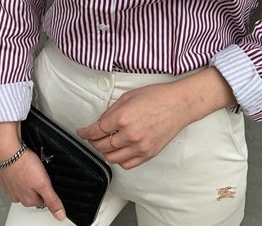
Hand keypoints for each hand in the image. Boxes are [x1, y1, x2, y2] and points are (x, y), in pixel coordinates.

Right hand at [0, 135, 66, 221]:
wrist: (6, 150)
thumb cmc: (23, 164)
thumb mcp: (43, 183)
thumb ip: (52, 200)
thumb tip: (60, 216)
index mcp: (27, 200)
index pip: (44, 201)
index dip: (48, 189)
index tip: (49, 180)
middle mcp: (17, 196)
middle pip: (34, 194)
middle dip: (39, 183)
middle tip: (41, 171)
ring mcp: (10, 187)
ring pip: (25, 185)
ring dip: (30, 177)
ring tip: (32, 166)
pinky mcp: (6, 176)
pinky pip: (17, 177)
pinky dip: (21, 171)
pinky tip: (24, 164)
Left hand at [76, 82, 191, 169]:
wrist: (179, 104)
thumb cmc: (156, 96)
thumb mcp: (129, 96)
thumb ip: (111, 111)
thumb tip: (99, 123)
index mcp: (122, 117)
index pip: (96, 131)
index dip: (85, 132)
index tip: (82, 132)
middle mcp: (129, 135)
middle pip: (101, 145)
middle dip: (94, 141)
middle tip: (93, 136)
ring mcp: (139, 147)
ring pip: (112, 158)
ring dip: (105, 151)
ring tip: (106, 143)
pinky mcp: (148, 154)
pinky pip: (126, 164)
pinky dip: (119, 159)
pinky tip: (119, 150)